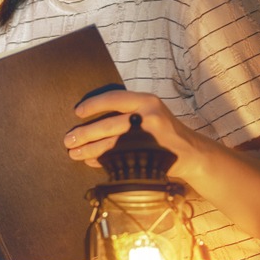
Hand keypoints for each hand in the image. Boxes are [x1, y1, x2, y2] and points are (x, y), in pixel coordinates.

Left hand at [62, 90, 199, 174]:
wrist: (191, 152)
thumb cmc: (162, 130)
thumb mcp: (150, 112)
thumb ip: (127, 110)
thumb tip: (89, 117)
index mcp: (146, 101)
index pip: (113, 98)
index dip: (92, 105)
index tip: (77, 112)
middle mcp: (148, 116)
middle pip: (108, 125)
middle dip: (84, 133)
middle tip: (68, 139)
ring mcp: (149, 138)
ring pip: (111, 144)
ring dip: (88, 149)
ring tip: (73, 152)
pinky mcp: (149, 157)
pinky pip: (119, 159)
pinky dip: (101, 160)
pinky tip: (90, 160)